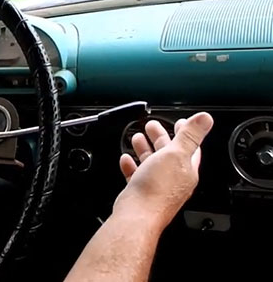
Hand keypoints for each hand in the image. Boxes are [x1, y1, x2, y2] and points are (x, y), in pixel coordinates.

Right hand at [113, 112, 213, 230]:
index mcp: (186, 169)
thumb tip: (206, 119)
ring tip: (138, 138)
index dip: (185, 132)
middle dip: (161, 138)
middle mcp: (174, 180)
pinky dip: (132, 165)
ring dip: (145, 149)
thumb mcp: (176, 154)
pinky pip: (137, 176)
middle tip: (152, 126)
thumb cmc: (157, 188)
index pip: (190, 147)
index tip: (179, 121)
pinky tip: (126, 159)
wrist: (137, 214)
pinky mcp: (141, 193)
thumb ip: (190, 135)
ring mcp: (157, 187)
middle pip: (169, 154)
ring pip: (152, 164)